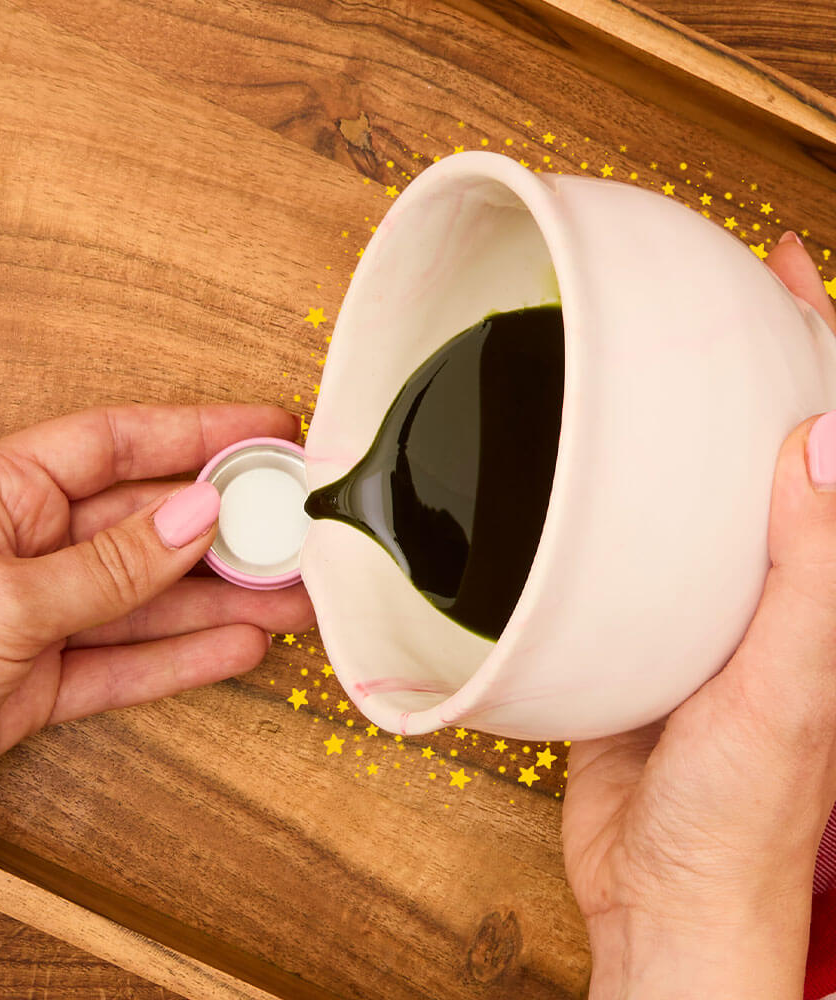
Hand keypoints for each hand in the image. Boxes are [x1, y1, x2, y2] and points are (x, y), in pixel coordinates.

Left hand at [0, 405, 312, 848]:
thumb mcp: (1, 597)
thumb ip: (110, 565)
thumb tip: (195, 514)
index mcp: (1, 492)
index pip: (119, 444)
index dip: (198, 433)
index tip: (266, 432)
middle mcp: (26, 545)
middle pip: (148, 524)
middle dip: (225, 528)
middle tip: (297, 529)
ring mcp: (38, 615)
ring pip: (150, 598)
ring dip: (220, 599)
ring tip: (291, 598)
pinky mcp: (41, 679)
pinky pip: (128, 661)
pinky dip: (182, 657)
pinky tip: (236, 646)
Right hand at [563, 233, 835, 998]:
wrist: (660, 893)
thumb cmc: (732, 814)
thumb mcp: (780, 693)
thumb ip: (806, 577)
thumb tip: (821, 440)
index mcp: (810, 589)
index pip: (822, 445)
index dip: (816, 350)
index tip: (787, 272)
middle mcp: (757, 587)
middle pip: (749, 451)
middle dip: (737, 364)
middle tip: (705, 295)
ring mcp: (690, 609)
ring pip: (679, 495)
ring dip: (662, 426)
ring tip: (627, 363)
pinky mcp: (629, 636)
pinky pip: (618, 551)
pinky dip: (600, 502)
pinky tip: (569, 477)